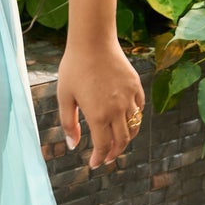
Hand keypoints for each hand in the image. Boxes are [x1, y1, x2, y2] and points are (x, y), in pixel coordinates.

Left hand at [57, 36, 144, 168]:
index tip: (94, 164)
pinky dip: (135, 118)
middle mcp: (117, 110)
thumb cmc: (74, 67)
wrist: (92, 41)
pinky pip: (139, 108)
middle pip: (121, 141)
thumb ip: (68, 123)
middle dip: (113, 153)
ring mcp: (129, 98)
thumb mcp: (64, 97)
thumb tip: (73, 145)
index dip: (99, 158)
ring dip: (126, 138)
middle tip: (106, 157)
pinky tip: (126, 118)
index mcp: (98, 116)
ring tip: (117, 141)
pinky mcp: (136, 86)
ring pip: (133, 127)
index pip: (103, 146)